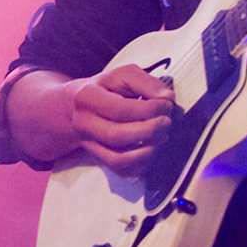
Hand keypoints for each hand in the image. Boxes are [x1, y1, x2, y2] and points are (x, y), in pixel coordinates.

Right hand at [62, 64, 176, 175]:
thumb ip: (147, 82)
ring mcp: (88, 144)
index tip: (167, 105)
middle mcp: (83, 123)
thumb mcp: (124, 75)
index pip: (121, 109)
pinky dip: (141, 165)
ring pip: (117, 159)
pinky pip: (121, 170)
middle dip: (149, 131)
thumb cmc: (107, 88)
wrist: (78, 105)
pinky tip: (151, 149)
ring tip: (162, 137)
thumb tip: (167, 98)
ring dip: (146, 152)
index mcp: (87, 98)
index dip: (149, 110)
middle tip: (167, 122)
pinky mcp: (98, 158)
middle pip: (117, 136)